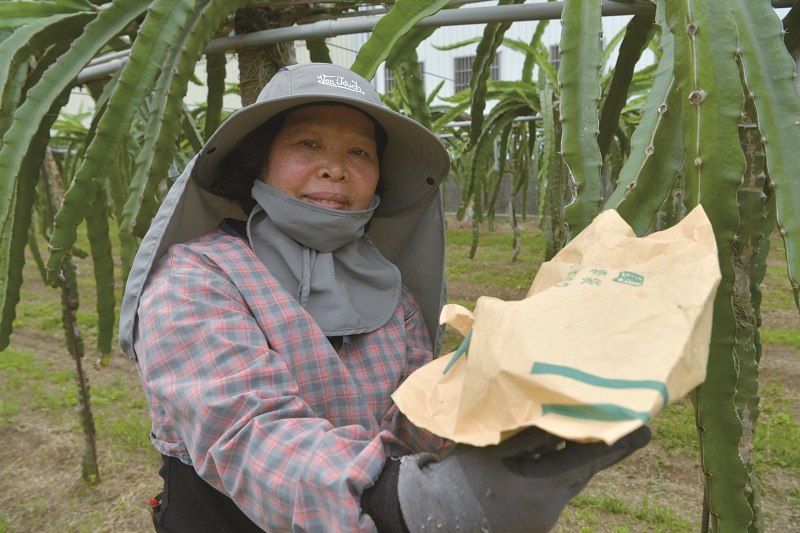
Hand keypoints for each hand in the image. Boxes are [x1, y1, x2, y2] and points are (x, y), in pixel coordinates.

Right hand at [397, 425, 650, 531]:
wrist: (433, 516)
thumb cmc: (464, 478)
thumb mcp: (497, 450)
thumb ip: (532, 436)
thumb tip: (564, 417)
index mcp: (544, 490)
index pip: (589, 461)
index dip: (618, 444)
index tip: (645, 429)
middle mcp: (548, 510)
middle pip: (579, 474)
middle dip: (594, 451)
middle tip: (616, 428)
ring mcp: (538, 520)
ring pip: (562, 484)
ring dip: (566, 461)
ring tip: (572, 437)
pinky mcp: (527, 524)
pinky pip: (545, 493)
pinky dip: (546, 474)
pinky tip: (534, 460)